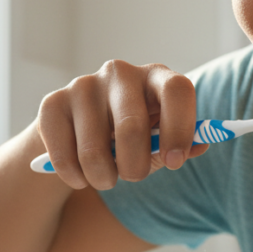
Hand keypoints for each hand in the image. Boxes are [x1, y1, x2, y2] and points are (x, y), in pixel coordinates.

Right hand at [35, 60, 208, 189]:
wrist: (77, 135)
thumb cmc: (129, 139)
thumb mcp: (158, 142)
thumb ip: (180, 145)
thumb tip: (200, 144)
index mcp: (156, 78)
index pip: (177, 89)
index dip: (180, 128)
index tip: (175, 162)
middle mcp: (120, 73)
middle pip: (132, 126)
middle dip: (134, 167)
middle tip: (132, 178)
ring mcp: (83, 85)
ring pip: (94, 151)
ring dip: (102, 178)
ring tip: (104, 179)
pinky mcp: (52, 104)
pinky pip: (64, 156)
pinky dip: (74, 178)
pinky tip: (79, 175)